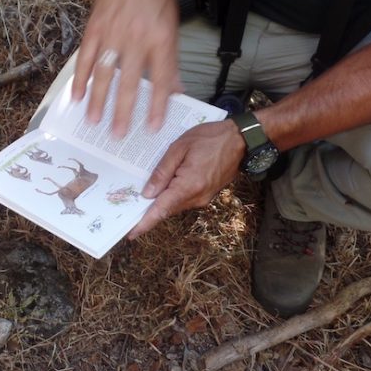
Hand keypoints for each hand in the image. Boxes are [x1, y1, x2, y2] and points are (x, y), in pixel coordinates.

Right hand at [72, 0, 181, 135]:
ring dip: (98, 101)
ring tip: (94, 122)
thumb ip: (171, 59)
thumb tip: (176, 90)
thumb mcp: (172, 25)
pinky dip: (81, 78)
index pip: (160, 79)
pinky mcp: (95, 30)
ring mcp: (112, 35)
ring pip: (104, 74)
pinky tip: (77, 97)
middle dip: (123, 111)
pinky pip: (86, 59)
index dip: (156, 105)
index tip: (152, 127)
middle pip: (129, 82)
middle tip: (118, 135)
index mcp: (160, 39)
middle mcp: (136, 39)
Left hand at [129, 121, 242, 237]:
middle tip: (129, 208)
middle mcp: (197, 197)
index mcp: (189, 185)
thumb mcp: (179, 148)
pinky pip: (184, 199)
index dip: (145, 223)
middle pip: (167, 209)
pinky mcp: (207, 194)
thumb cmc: (210, 138)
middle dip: (149, 211)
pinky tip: (164, 186)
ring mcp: (204, 197)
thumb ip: (162, 171)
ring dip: (161, 202)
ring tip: (143, 195)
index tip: (131, 233)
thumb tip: (147, 193)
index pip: (162, 209)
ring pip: (176, 205)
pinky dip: (172, 196)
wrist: (240, 139)